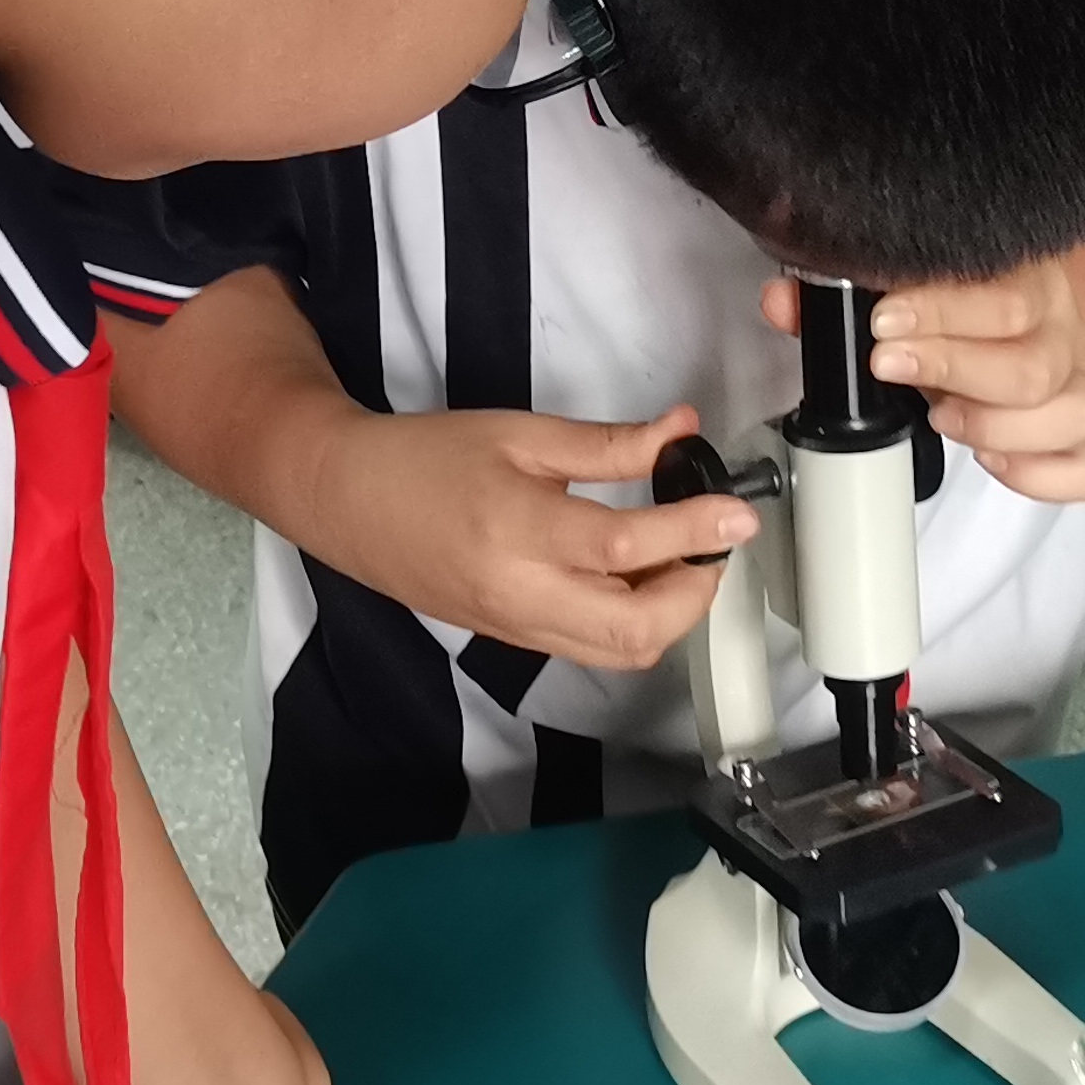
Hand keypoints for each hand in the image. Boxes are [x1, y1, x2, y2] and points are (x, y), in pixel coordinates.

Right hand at [300, 405, 753, 670]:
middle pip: (637, 631)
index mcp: (519, 531)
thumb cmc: (427, 456)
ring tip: (676, 555)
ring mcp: (518, 628)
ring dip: (669, 614)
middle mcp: (522, 595)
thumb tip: (682, 431)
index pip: (628, 548)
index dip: (695, 531)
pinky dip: (632, 622)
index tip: (738, 512)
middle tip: (709, 539)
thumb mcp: (521, 433)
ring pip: (621, 653)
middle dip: (694, 591)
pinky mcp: (514, 641)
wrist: (346, 500)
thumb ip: (608, 444)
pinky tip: (635, 577)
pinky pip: (592, 649)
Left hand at [768, 265, 1084, 503]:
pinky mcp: (1075, 439)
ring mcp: (1076, 388)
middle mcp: (1060, 333)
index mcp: (1027, 281)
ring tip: (943, 417)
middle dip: (954, 370)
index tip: (883, 325)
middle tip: (890, 368)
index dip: (942, 312)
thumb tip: (783, 301)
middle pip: (1034, 366)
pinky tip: (993, 463)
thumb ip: (843, 294)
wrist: (1022, 318)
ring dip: (999, 426)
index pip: (1003, 296)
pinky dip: (1043, 477)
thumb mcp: (906, 290)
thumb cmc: (958, 307)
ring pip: (1073, 415)